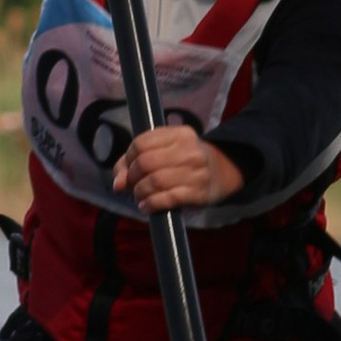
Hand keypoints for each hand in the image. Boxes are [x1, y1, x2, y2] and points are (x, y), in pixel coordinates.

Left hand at [111, 124, 241, 214]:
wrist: (223, 172)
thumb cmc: (185, 162)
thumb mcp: (165, 151)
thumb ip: (135, 161)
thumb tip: (117, 184)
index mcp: (179, 134)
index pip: (141, 143)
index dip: (127, 158)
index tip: (128, 169)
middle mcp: (189, 150)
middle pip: (145, 162)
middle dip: (132, 178)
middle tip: (132, 186)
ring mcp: (196, 172)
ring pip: (154, 181)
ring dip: (140, 192)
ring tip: (139, 197)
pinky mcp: (198, 193)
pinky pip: (167, 199)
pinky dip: (151, 204)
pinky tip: (146, 206)